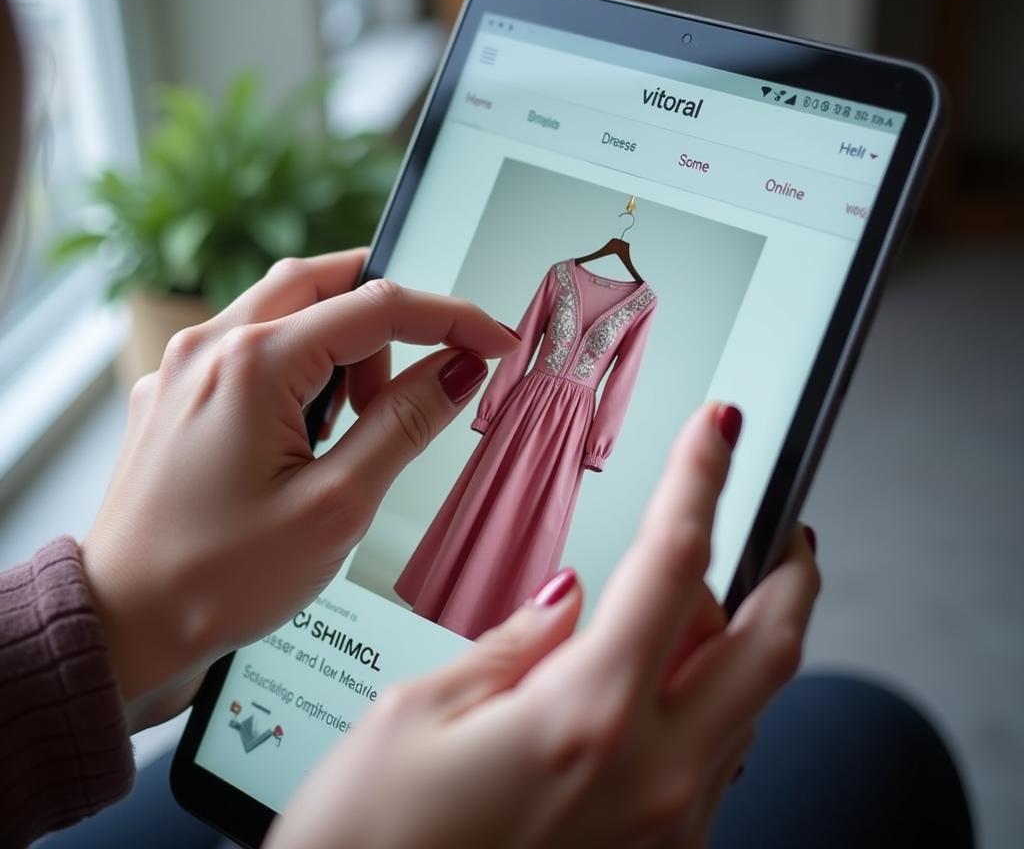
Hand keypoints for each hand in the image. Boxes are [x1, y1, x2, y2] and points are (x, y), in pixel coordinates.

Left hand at [80, 251, 518, 727]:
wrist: (123, 625)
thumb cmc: (218, 580)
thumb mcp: (336, 506)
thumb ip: (404, 423)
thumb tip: (460, 367)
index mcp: (252, 364)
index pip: (378, 307)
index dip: (450, 318)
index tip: (494, 340)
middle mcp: (209, 345)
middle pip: (326, 282)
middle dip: (388, 321)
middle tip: (418, 379)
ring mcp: (183, 364)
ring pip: (287, 309)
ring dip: (341, 348)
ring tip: (351, 430)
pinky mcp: (174, 389)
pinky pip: (252, 344)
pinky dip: (299, 366)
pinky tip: (307, 431)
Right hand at [267, 403, 819, 848]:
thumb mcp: (417, 718)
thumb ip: (511, 646)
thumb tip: (565, 601)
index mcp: (586, 717)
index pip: (675, 561)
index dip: (701, 478)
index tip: (717, 432)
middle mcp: (652, 779)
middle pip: (771, 644)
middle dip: (791, 571)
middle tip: (781, 528)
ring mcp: (668, 834)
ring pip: (752, 706)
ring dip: (742, 640)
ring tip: (689, 607)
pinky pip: (718, 764)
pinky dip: (711, 706)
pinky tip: (661, 690)